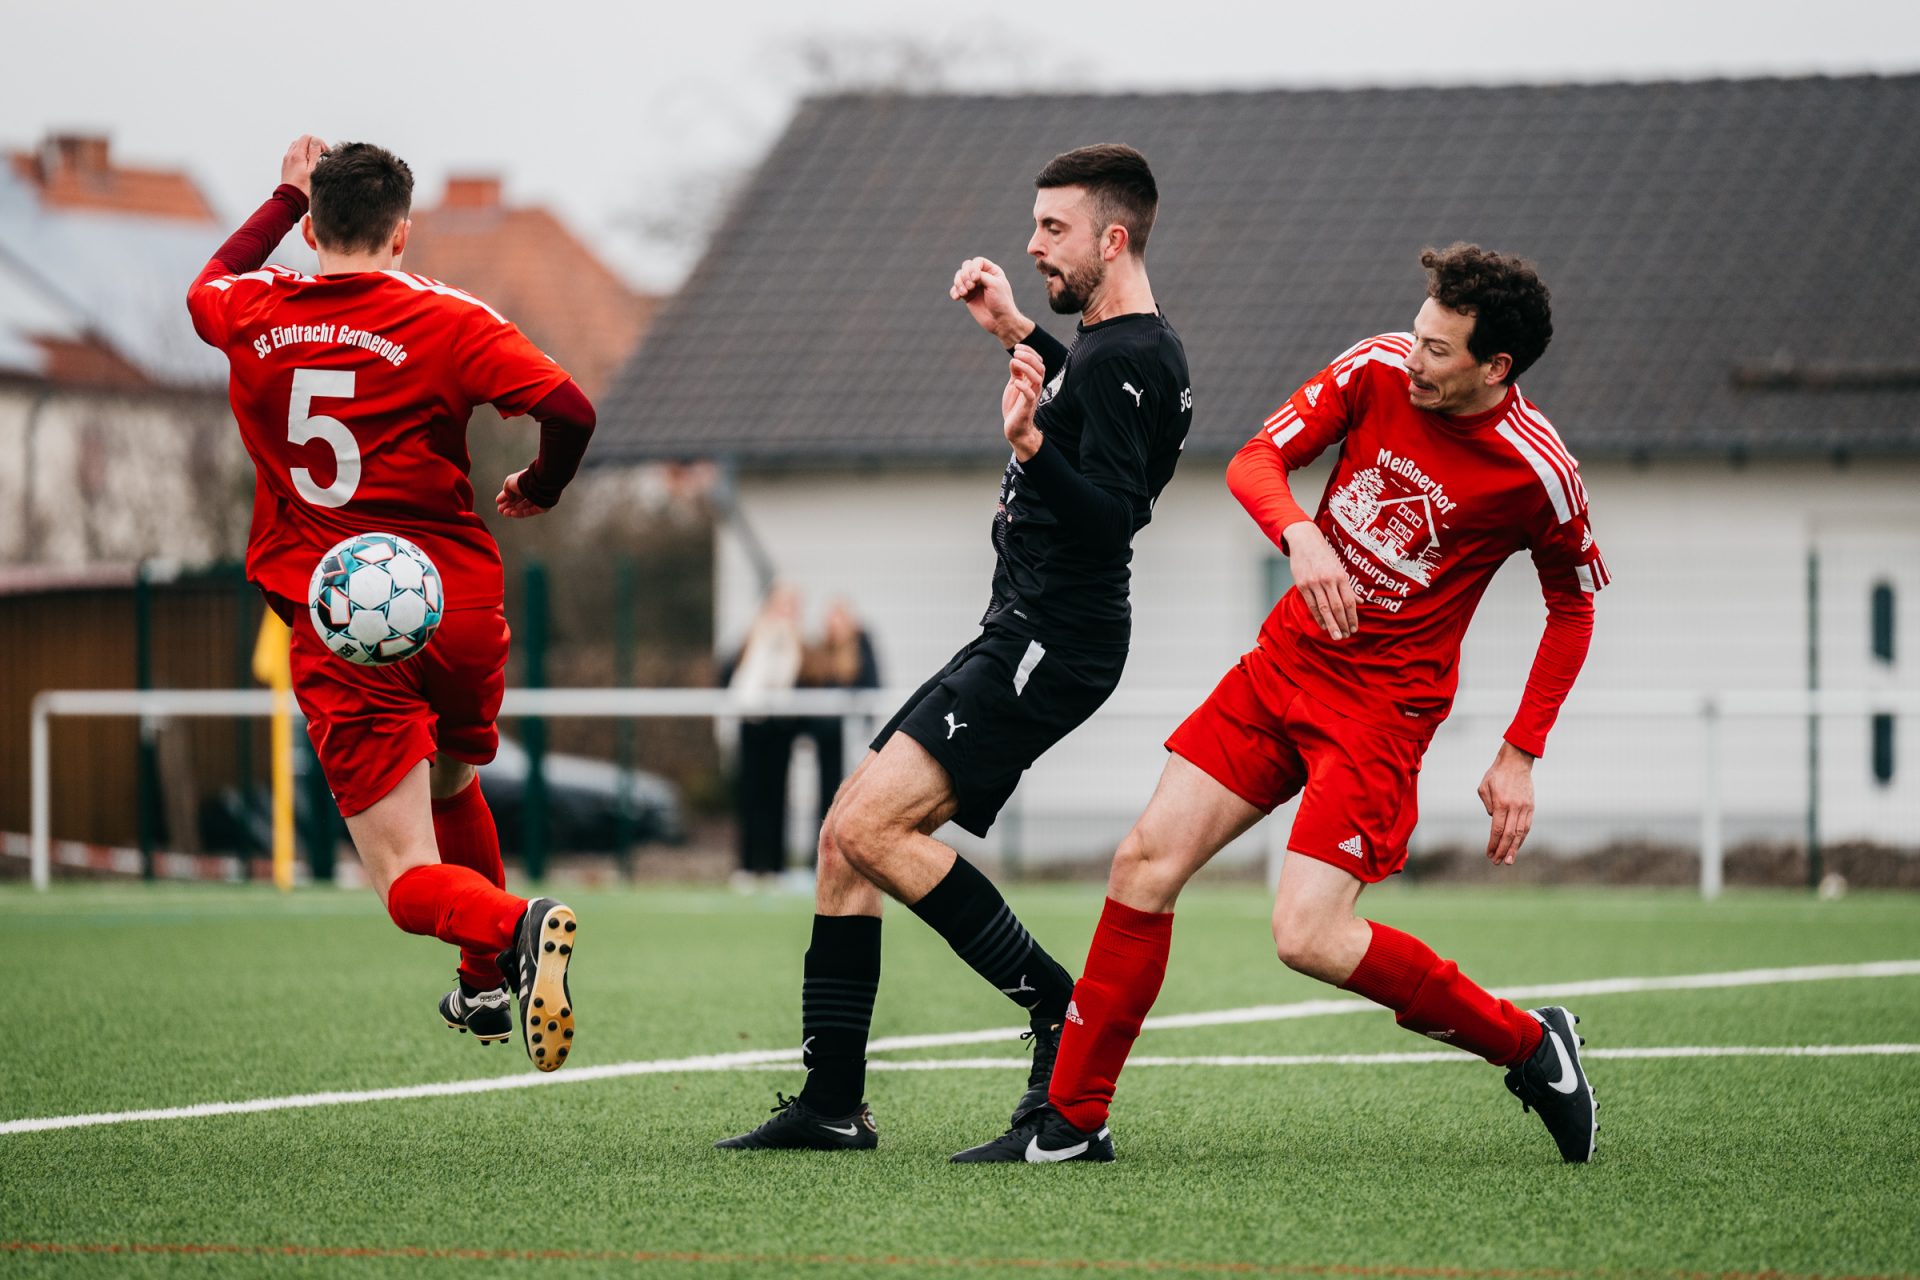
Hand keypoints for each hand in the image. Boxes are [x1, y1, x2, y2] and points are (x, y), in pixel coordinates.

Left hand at [281, 135, 327, 196]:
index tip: (325, 154)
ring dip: (307, 151)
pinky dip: (301, 156)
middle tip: (321, 157)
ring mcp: (287, 160)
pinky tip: (307, 166)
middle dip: (313, 146)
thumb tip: (316, 141)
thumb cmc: (304, 189)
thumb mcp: (314, 170)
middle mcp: (290, 155)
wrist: (291, 200)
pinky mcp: (286, 166)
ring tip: (314, 161)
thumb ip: (315, 153)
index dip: (319, 143)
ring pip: (297, 147)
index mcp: (297, 154)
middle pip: (302, 141)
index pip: (308, 137)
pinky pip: (293, 155)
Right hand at [495, 470, 548, 518]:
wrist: (537, 483)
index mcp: (525, 482)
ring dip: (513, 510)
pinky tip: (512, 513)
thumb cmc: (523, 480)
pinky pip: (529, 511)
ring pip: (524, 507)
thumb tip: (508, 498)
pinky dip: (520, 513)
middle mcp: (531, 490)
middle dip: (508, 505)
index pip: (514, 491)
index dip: (505, 496)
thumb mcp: (509, 482)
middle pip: (519, 500)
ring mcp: (537, 499)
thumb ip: (506, 490)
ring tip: (504, 513)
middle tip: (500, 510)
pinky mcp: (542, 507)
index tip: (498, 501)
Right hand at [951, 256, 1029, 345]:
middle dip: (965, 275)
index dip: (973, 268)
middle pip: (966, 266)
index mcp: (992, 271)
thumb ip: (981, 275)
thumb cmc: (1001, 302)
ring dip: (958, 283)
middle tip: (971, 287)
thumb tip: (968, 274)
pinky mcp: (967, 296)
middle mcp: (982, 276)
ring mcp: (973, 286)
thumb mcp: (994, 284)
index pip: (977, 261)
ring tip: (964, 293)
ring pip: (959, 277)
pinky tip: (957, 298)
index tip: (976, 279)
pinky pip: (955, 289)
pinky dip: (954, 292)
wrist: (1000, 321)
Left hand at [1001, 344, 1045, 459]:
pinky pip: (1030, 395)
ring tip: (1014, 362)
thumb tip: (1015, 359)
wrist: (1016, 428)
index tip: (1017, 347)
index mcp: (1033, 380)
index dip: (1030, 351)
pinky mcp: (1028, 407)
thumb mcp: (1014, 385)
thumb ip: (1016, 373)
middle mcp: (1035, 386)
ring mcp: (1033, 396)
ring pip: (1037, 378)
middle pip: (1040, 367)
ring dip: (1026, 367)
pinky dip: (1023, 386)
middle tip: (1016, 353)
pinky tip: (1015, 381)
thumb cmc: (1015, 406)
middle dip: (1029, 357)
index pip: (1038, 361)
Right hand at [1286, 522, 1359, 640]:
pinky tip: (1323, 625)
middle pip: (1337, 607)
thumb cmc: (1325, 556)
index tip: (1354, 628)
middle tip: (1345, 636)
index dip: (1352, 617)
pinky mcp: (1302, 585)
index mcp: (1341, 576)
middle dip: (1342, 624)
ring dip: (1331, 624)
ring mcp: (1315, 583)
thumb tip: (1361, 602)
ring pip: (1324, 608)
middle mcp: (1328, 580)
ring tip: (1335, 636)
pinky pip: (1311, 604)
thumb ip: (1349, 587)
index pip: (1349, 601)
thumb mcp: (1339, 569)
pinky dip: (1318, 616)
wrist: (1305, 541)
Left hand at [1477, 742, 1535, 865]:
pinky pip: (1527, 826)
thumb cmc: (1496, 774)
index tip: (1489, 854)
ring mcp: (1525, 807)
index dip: (1493, 844)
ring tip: (1509, 861)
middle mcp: (1514, 807)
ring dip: (1514, 848)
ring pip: (1520, 833)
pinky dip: (1522, 838)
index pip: (1497, 829)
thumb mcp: (1484, 787)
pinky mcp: (1531, 806)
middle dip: (1503, 850)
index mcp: (1501, 803)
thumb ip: (1487, 805)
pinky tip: (1517, 846)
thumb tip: (1494, 821)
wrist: (1516, 762)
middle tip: (1498, 862)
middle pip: (1509, 834)